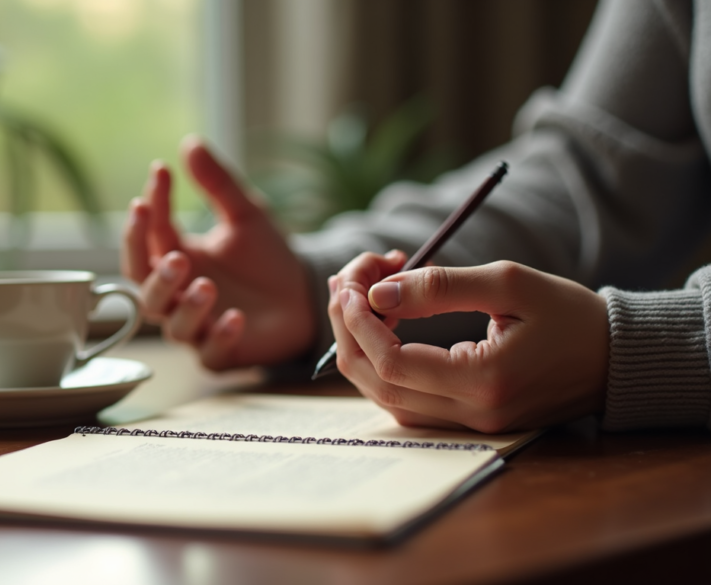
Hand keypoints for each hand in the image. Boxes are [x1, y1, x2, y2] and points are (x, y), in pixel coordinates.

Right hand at [121, 136, 313, 369]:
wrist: (306, 294)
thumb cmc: (267, 257)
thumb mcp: (246, 214)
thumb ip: (217, 184)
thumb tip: (190, 141)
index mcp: (176, 257)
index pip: (146, 237)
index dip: (147, 211)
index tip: (161, 174)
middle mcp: (178, 295)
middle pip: (144, 289)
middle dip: (154, 274)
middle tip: (177, 255)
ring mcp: (198, 327)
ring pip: (172, 324)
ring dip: (185, 305)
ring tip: (206, 285)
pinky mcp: (223, 353)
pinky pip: (210, 354)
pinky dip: (219, 337)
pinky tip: (235, 319)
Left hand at [328, 259, 607, 431]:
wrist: (615, 357)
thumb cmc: (570, 314)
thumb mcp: (510, 283)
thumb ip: (441, 287)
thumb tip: (378, 293)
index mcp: (484, 381)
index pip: (392, 362)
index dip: (359, 323)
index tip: (351, 283)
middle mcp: (472, 414)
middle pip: (378, 383)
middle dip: (349, 330)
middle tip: (345, 284)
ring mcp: (469, 424)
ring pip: (385, 397)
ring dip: (360, 348)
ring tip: (356, 299)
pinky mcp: (468, 420)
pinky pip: (406, 401)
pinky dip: (382, 364)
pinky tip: (379, 327)